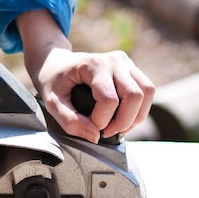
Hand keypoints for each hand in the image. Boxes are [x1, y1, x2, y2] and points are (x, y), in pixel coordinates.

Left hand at [18, 10, 153, 142]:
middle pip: (135, 96)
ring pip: (147, 92)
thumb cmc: (53, 81)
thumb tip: (95, 136)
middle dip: (123, 122)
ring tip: (118, 128)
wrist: (56, 63)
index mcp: (92, 64)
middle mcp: (113, 60)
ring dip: (136, 117)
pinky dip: (139, 110)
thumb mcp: (51, 102)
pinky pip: (146, 91)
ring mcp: (125, 62)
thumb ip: (69, 121)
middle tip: (106, 133)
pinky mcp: (131, 69)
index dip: (101, 120)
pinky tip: (123, 119)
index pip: (109, 99)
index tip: (89, 126)